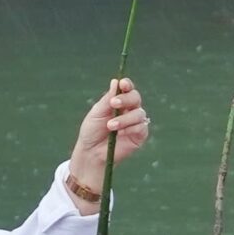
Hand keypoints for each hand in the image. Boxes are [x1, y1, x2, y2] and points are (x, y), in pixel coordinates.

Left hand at [67, 77, 147, 202]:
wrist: (91, 153)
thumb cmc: (91, 132)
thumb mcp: (97, 113)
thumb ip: (108, 99)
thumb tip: (116, 81)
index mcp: (119, 102)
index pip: (127, 89)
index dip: (127, 85)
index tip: (123, 84)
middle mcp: (129, 110)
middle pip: (136, 98)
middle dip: (126, 99)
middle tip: (114, 104)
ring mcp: (136, 123)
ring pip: (139, 113)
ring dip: (125, 118)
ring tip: (110, 126)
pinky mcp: (140, 136)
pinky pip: (142, 127)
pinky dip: (131, 129)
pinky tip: (120, 134)